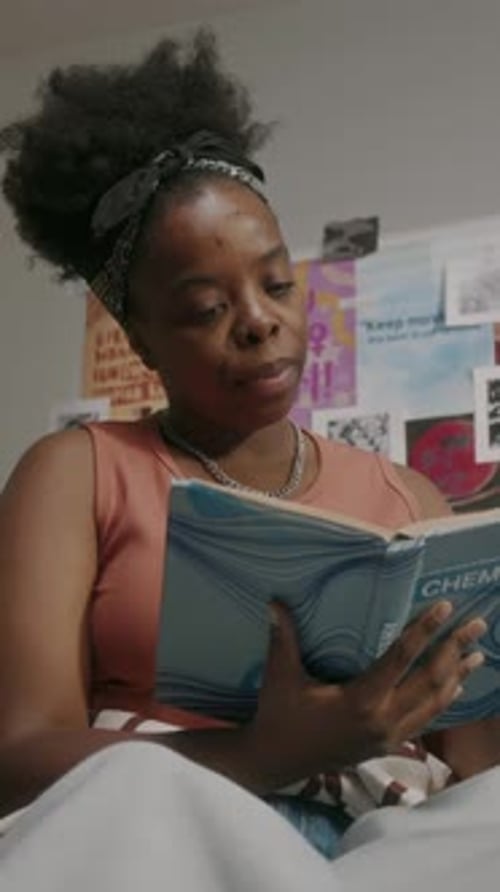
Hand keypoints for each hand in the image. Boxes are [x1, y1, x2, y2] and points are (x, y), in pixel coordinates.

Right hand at [243, 600, 485, 789]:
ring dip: (456, 676)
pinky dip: (443, 701)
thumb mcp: (281, 676)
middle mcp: (383, 720)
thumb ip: (283, 638)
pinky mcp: (387, 745)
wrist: (276, 762)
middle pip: (430, 680)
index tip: (444, 607)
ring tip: (477, 654)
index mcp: (361, 701)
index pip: (402, 658)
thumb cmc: (279, 716)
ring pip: (434, 704)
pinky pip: (425, 720)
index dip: (425, 630)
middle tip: (476, 624)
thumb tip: (275, 602)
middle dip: (454, 650)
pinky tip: (454, 688)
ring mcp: (388, 736)